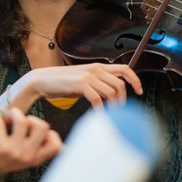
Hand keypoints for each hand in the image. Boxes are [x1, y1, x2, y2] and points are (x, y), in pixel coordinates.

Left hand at [0, 105, 61, 173]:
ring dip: (15, 113)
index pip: (56, 145)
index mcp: (36, 158)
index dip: (52, 135)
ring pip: (23, 122)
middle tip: (25, 122)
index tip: (42, 133)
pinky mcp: (0, 146)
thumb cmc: (7, 159)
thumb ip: (38, 147)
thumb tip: (49, 132)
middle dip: (33, 119)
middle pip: (42, 127)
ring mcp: (14, 150)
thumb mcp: (27, 158)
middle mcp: (28, 155)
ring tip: (10, 116)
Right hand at [7, 63, 142, 112]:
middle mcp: (95, 69)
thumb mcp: (84, 80)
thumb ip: (98, 84)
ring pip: (111, 91)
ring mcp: (88, 76)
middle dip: (123, 100)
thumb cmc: (63, 83)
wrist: (43, 80)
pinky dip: (100, 109)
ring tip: (109, 115)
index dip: (135, 80)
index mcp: (98, 67)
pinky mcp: (80, 84)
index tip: (139, 92)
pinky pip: (97, 98)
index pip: (125, 69)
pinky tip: (98, 114)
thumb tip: (111, 95)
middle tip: (119, 111)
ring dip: (113, 106)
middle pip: (120, 84)